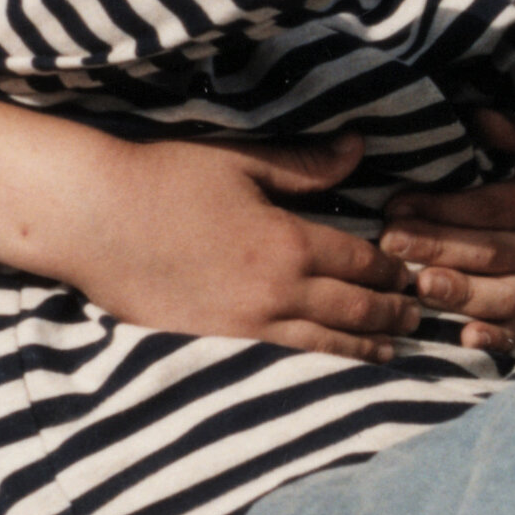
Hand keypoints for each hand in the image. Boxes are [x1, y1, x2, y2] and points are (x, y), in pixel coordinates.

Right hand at [68, 133, 422, 361]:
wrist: (95, 220)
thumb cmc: (164, 178)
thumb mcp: (239, 161)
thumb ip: (304, 165)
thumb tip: (359, 149)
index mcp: (289, 241)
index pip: (362, 262)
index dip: (393, 269)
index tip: (415, 272)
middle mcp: (278, 291)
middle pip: (354, 310)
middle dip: (393, 314)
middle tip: (419, 316)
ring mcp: (248, 323)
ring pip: (325, 343)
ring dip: (366, 348)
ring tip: (393, 352)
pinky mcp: (218, 341)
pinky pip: (284, 358)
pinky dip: (320, 361)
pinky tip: (330, 365)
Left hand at [381, 110, 514, 354]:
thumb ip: (507, 131)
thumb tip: (478, 114)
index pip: (486, 208)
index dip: (440, 209)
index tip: (394, 206)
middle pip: (489, 253)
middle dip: (436, 248)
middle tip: (390, 244)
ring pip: (505, 296)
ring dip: (462, 293)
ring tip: (419, 285)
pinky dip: (496, 338)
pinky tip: (464, 338)